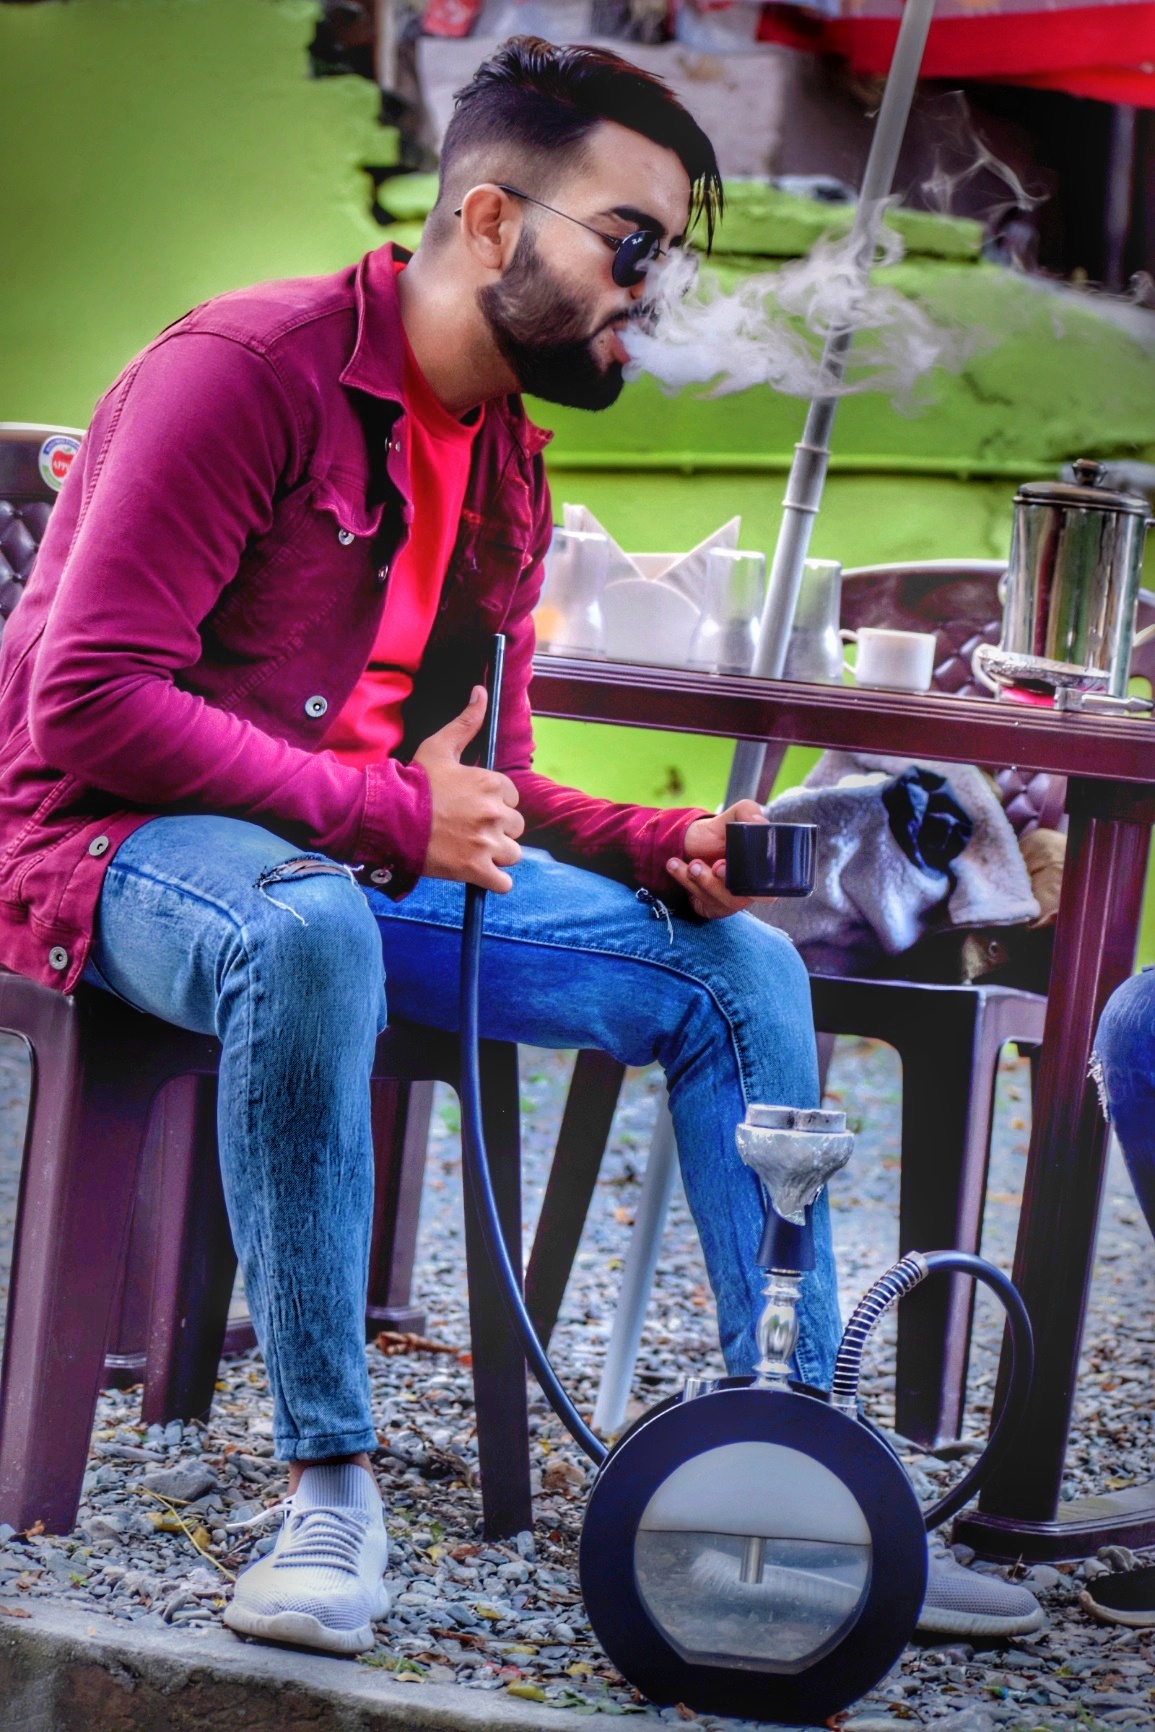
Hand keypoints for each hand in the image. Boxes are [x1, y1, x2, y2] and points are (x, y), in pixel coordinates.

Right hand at [413, 687, 523, 890]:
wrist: (389, 818)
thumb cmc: (413, 783)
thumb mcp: (439, 747)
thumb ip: (466, 722)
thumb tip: (481, 692)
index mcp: (492, 784)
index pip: (512, 799)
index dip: (495, 804)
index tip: (473, 808)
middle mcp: (495, 813)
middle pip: (515, 827)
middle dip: (497, 831)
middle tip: (470, 831)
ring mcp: (487, 843)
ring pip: (513, 855)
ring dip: (497, 856)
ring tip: (473, 852)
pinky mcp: (477, 870)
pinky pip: (504, 883)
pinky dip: (494, 882)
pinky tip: (480, 875)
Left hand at [665, 798, 766, 920]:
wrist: (692, 844)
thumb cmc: (719, 833)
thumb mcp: (731, 816)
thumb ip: (747, 811)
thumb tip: (758, 821)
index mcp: (764, 872)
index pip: (767, 890)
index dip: (749, 884)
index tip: (721, 865)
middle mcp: (750, 891)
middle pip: (738, 900)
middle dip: (715, 884)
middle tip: (696, 866)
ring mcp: (731, 901)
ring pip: (717, 900)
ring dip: (697, 880)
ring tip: (679, 861)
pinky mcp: (714, 908)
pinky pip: (701, 903)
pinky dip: (685, 882)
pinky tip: (673, 865)